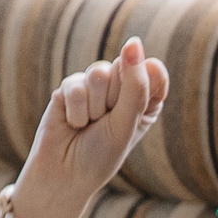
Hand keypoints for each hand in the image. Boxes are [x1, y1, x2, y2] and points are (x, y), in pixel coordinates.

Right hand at [23, 37, 170, 199]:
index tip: (132, 114)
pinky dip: (76, 112)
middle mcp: (121, 88)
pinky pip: (76, 86)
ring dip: (95, 108)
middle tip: (106, 123)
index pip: (153, 69)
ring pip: (99, 74)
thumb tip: (133, 42)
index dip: (141, 89)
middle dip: (115, 100)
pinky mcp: (68, 88)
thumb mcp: (128, 122)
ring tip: (88, 124)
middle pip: (125, 66)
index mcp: (145, 98)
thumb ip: (135, 83)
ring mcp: (94, 86)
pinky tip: (72, 124)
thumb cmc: (101, 154)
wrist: (64, 175)